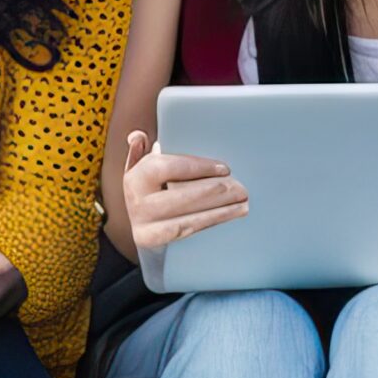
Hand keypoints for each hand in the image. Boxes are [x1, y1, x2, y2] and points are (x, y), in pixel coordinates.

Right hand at [122, 129, 249, 255]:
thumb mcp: (139, 167)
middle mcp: (136, 202)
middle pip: (180, 196)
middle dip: (214, 192)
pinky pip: (188, 230)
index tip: (224, 169)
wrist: (141, 226)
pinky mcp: (156, 241)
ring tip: (243, 203)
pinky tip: (230, 215)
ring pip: (186, 216)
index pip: (166, 168)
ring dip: (219, 210)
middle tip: (240, 188)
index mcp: (135, 177)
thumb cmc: (149, 188)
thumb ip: (140, 149)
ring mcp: (145, 224)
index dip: (197, 167)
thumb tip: (138, 136)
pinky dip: (211, 221)